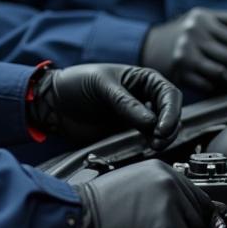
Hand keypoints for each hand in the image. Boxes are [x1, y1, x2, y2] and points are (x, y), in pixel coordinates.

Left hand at [27, 64, 181, 150]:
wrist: (55, 104)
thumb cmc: (76, 84)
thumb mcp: (101, 86)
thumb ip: (125, 103)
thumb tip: (152, 123)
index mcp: (142, 79)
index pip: (169, 94)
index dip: (171, 111)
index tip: (162, 129)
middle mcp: (145, 97)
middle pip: (171, 113)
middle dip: (169, 128)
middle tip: (157, 142)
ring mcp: (138, 116)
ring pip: (163, 129)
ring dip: (162, 139)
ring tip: (152, 147)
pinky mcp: (129, 133)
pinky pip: (148, 140)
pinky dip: (152, 145)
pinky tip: (145, 149)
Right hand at [73, 160, 217, 227]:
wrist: (76, 218)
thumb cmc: (97, 207)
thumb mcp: (134, 188)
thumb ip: (164, 195)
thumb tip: (195, 213)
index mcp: (161, 170)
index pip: (200, 198)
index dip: (196, 222)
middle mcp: (169, 182)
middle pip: (203, 218)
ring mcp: (169, 204)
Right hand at [140, 9, 226, 94]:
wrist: (147, 47)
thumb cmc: (181, 37)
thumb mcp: (198, 20)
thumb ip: (224, 26)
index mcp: (204, 16)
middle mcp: (196, 31)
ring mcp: (187, 51)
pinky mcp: (182, 72)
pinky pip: (212, 85)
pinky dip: (223, 91)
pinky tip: (225, 92)